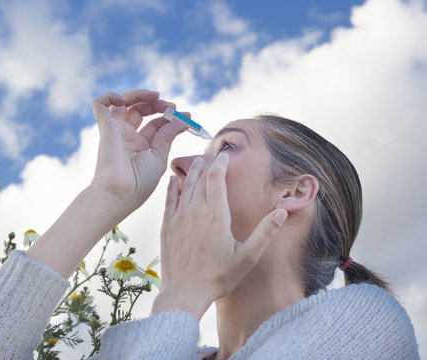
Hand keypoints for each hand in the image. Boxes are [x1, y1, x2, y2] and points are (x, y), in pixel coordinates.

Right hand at [90, 89, 187, 214]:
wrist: (120, 192)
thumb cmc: (139, 183)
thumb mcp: (159, 156)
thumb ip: (168, 135)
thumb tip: (183, 121)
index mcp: (141, 146)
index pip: (155, 123)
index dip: (171, 117)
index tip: (187, 115)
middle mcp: (127, 136)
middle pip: (140, 109)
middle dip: (157, 103)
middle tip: (171, 106)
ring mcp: (115, 130)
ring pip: (122, 101)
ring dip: (139, 94)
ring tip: (155, 97)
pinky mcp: (104, 126)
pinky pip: (100, 103)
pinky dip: (111, 96)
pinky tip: (125, 100)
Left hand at [152, 153, 287, 319]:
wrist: (185, 292)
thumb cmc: (218, 277)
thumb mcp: (247, 257)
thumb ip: (264, 233)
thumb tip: (281, 212)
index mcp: (216, 215)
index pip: (217, 179)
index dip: (220, 163)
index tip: (224, 155)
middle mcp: (196, 211)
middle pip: (200, 179)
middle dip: (207, 164)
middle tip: (211, 154)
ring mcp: (179, 218)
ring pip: (184, 186)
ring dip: (191, 172)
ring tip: (197, 161)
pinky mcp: (168, 226)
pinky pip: (169, 199)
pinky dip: (172, 187)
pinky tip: (173, 180)